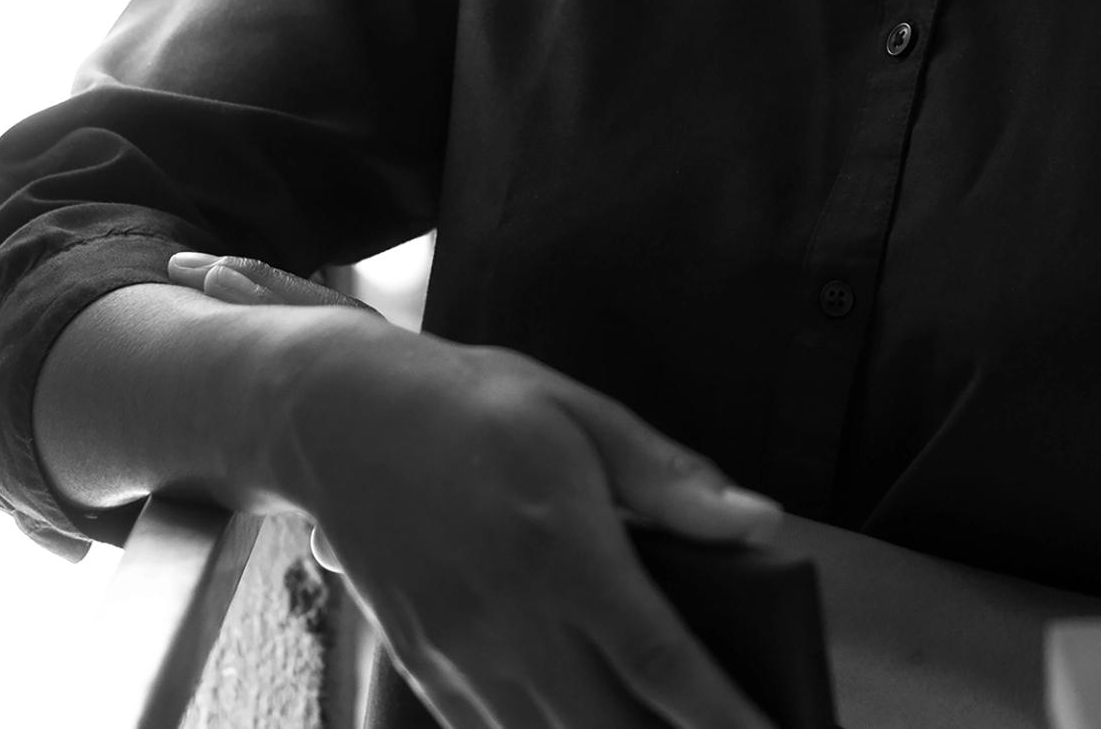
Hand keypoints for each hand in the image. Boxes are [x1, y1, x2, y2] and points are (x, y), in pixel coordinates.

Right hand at [167, 251, 782, 728]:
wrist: (339, 421)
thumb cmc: (473, 404)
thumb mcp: (579, 413)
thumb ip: (670, 480)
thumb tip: (761, 523)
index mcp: (562, 547)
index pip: (660, 659)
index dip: (723, 716)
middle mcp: (513, 620)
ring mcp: (464, 661)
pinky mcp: (430, 676)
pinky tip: (588, 727)